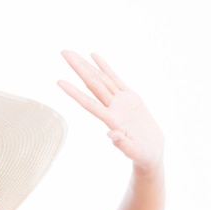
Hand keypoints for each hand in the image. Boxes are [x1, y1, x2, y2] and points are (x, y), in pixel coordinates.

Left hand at [58, 50, 163, 172]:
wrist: (151, 152)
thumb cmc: (142, 156)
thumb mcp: (135, 152)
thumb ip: (123, 144)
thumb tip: (111, 135)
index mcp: (111, 120)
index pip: (88, 103)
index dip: (74, 93)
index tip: (59, 82)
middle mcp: (111, 108)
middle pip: (92, 84)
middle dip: (78, 68)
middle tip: (63, 52)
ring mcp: (119, 102)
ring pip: (101, 79)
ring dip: (86, 65)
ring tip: (72, 52)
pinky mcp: (130, 97)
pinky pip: (115, 78)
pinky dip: (105, 67)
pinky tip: (93, 56)